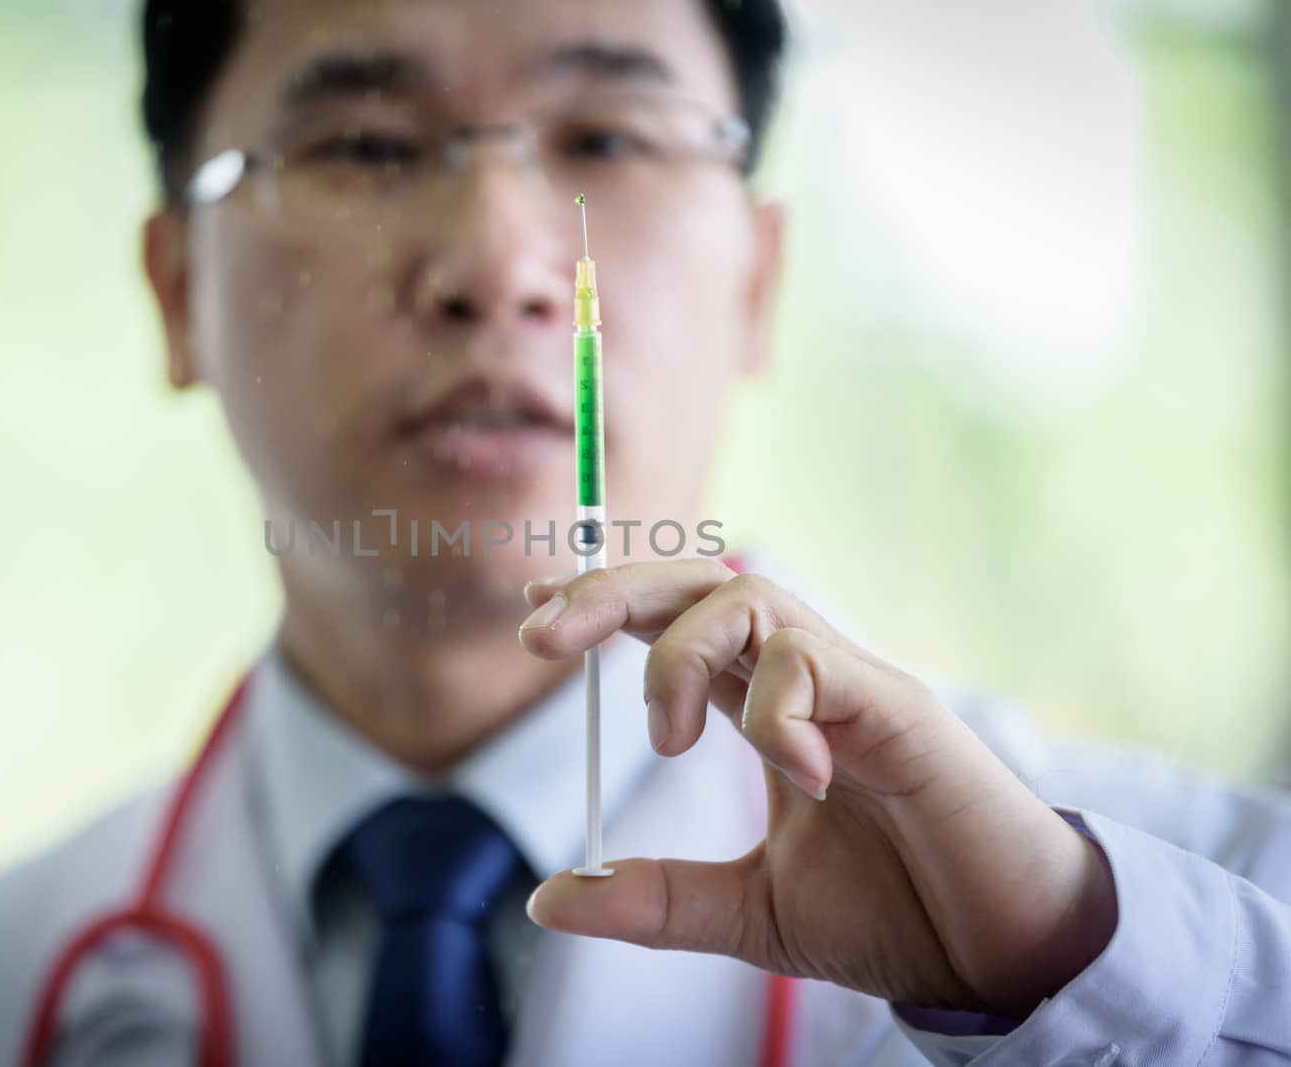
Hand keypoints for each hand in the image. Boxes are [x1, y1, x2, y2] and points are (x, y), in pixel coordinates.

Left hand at [517, 560, 1116, 1017]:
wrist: (1002, 954)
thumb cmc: (894, 914)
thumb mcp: (747, 913)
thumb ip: (654, 900)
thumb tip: (546, 898)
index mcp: (765, 711)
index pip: (675, 625)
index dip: (605, 606)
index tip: (535, 615)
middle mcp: (804, 679)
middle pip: (699, 583)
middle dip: (610, 590)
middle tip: (537, 632)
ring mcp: (851, 683)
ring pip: (748, 598)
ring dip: (680, 655)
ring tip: (666, 739)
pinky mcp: (898, 706)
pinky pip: (814, 662)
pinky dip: (777, 711)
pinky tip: (797, 773)